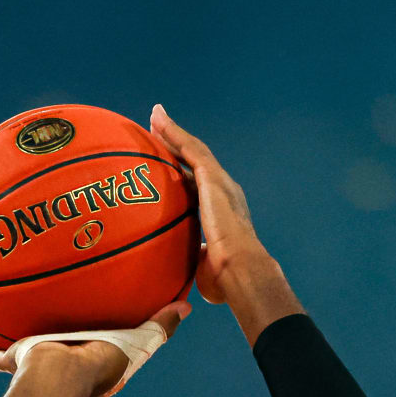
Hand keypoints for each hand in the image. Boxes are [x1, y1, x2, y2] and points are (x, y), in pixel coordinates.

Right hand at [0, 299, 190, 396]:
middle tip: (63, 327)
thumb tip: (186, 306)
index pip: (99, 355)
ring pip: (30, 356)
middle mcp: (65, 368)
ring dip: (25, 348)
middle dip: (61, 344)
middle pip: (63, 352)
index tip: (104, 335)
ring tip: (20, 330)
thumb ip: (159, 326)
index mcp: (92, 368)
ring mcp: (39, 367)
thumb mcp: (137, 340)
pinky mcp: (18, 361)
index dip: (102, 346)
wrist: (59, 376)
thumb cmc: (98, 362)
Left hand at [148, 104, 266, 304]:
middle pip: (195, 160)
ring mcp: (219, 182)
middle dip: (177, 143)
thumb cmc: (225, 279)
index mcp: (221, 210)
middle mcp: (223, 191)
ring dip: (173, 132)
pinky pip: (190, 150)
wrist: (240, 270)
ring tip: (155, 116)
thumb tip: (179, 279)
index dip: (182, 170)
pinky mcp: (213, 178)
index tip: (167, 162)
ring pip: (192, 149)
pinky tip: (159, 121)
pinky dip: (174, 133)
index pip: (198, 184)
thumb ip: (193, 261)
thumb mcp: (203, 265)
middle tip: (158, 128)